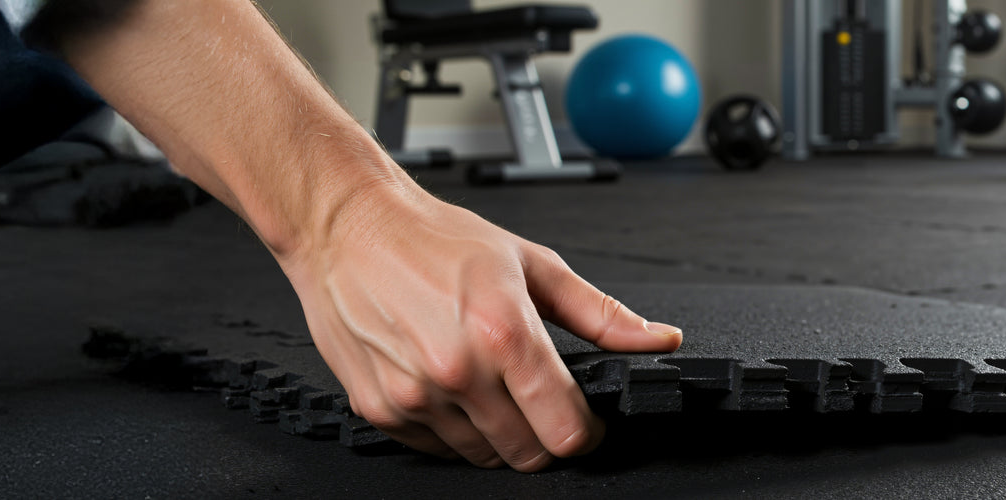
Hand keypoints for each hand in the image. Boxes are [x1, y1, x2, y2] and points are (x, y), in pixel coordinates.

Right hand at [274, 187, 682, 470]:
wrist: (348, 227)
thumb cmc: (436, 239)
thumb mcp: (533, 264)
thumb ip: (601, 314)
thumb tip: (657, 340)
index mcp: (504, 333)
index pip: (566, 430)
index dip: (587, 432)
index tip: (585, 420)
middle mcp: (458, 370)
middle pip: (530, 454)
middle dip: (546, 436)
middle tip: (538, 401)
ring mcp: (416, 395)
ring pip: (484, 457)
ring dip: (498, 434)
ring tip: (488, 383)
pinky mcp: (381, 409)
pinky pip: (437, 449)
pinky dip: (453, 431)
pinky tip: (451, 387)